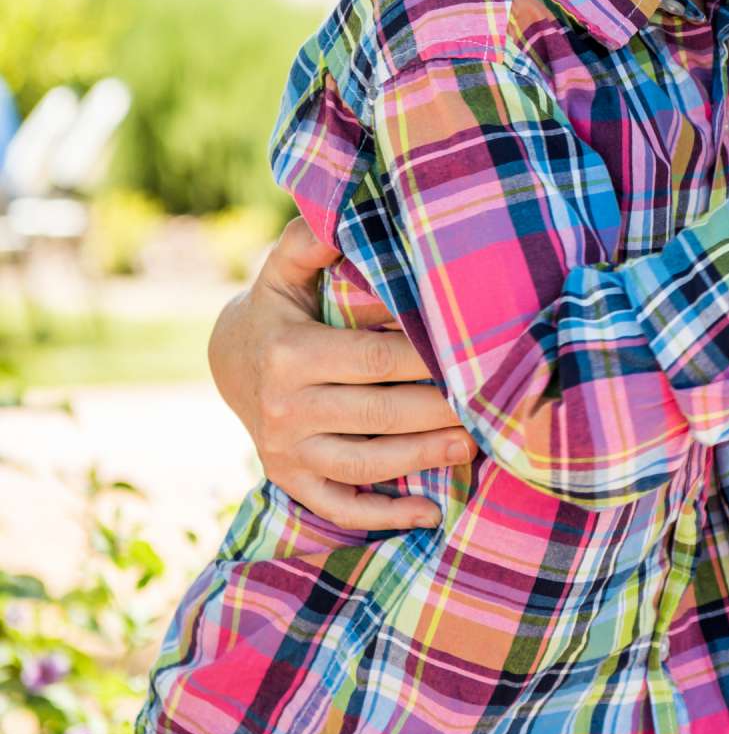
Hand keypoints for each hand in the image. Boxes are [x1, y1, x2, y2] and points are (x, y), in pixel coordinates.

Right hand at [210, 217, 468, 531]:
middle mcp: (284, 408)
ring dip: (424, 459)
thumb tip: (340, 217)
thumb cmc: (277, 305)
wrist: (228, 358)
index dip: (427, 359)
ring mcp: (285, 451)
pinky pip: (339, 506)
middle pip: (380, 414)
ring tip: (474, 445)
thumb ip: (310, 241)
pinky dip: (384, 515)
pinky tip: (431, 513)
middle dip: (441, 411)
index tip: (474, 354)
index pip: (375, 360)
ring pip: (365, 464)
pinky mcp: (289, 480)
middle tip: (494, 405)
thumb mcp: (284, 268)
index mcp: (290, 354)